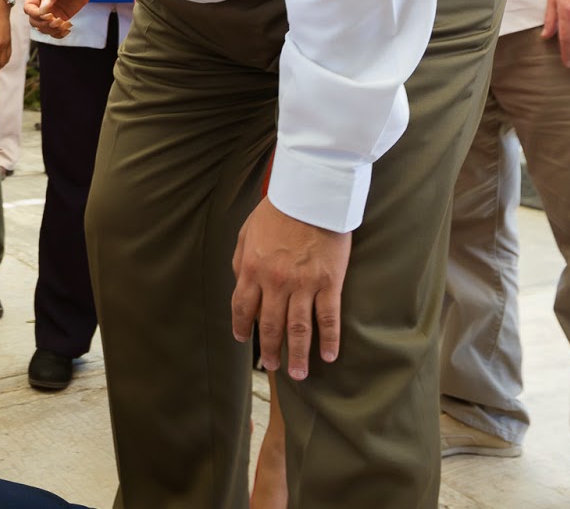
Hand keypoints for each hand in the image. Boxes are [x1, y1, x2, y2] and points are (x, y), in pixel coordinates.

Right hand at [24, 0, 100, 38]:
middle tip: (57, 21)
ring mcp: (51, 12)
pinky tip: (67, 29)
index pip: (29, 8)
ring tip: (64, 24)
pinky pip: (54, 31)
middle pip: (34, 20)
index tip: (48, 15)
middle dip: (44, 24)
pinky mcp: (60, 17)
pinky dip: (59, 34)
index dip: (35, 14)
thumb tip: (43, 9)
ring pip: (43, 28)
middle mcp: (42, 3)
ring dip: (53, 30)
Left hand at [231, 198, 351, 380]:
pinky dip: (329, 340)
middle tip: (271, 366)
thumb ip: (241, 261)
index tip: (243, 340)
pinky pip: (328, 318)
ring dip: (298, 354)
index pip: (242, 308)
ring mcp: (304, 285)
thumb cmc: (277, 211)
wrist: (310, 195)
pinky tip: (328, 355)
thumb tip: (239, 284)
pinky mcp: (329, 283)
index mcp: (251, 269)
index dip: (242, 327)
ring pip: (299, 329)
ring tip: (298, 374)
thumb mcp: (247, 232)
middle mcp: (275, 282)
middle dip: (270, 349)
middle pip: (270, 325)